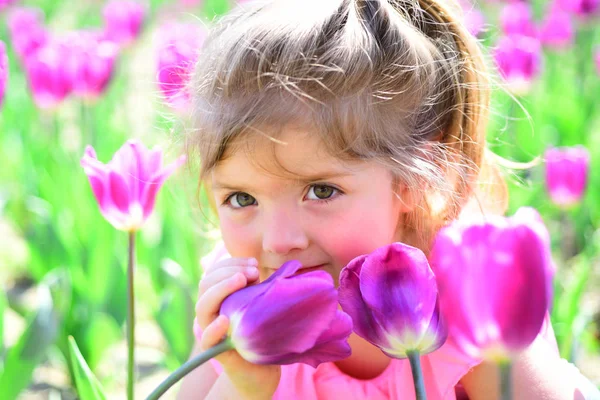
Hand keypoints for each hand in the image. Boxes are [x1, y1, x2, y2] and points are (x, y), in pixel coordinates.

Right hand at [196, 257, 280, 399]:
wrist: (261, 369)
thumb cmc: (262, 331)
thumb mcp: (259, 303)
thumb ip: (260, 286)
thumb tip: (278, 266)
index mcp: (219, 297)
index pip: (215, 272)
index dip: (231, 263)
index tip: (254, 263)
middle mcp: (211, 311)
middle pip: (206, 283)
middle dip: (229, 270)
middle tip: (253, 271)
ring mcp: (210, 329)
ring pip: (202, 305)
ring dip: (221, 288)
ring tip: (241, 280)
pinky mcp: (215, 350)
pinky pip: (207, 338)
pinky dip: (213, 328)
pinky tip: (225, 319)